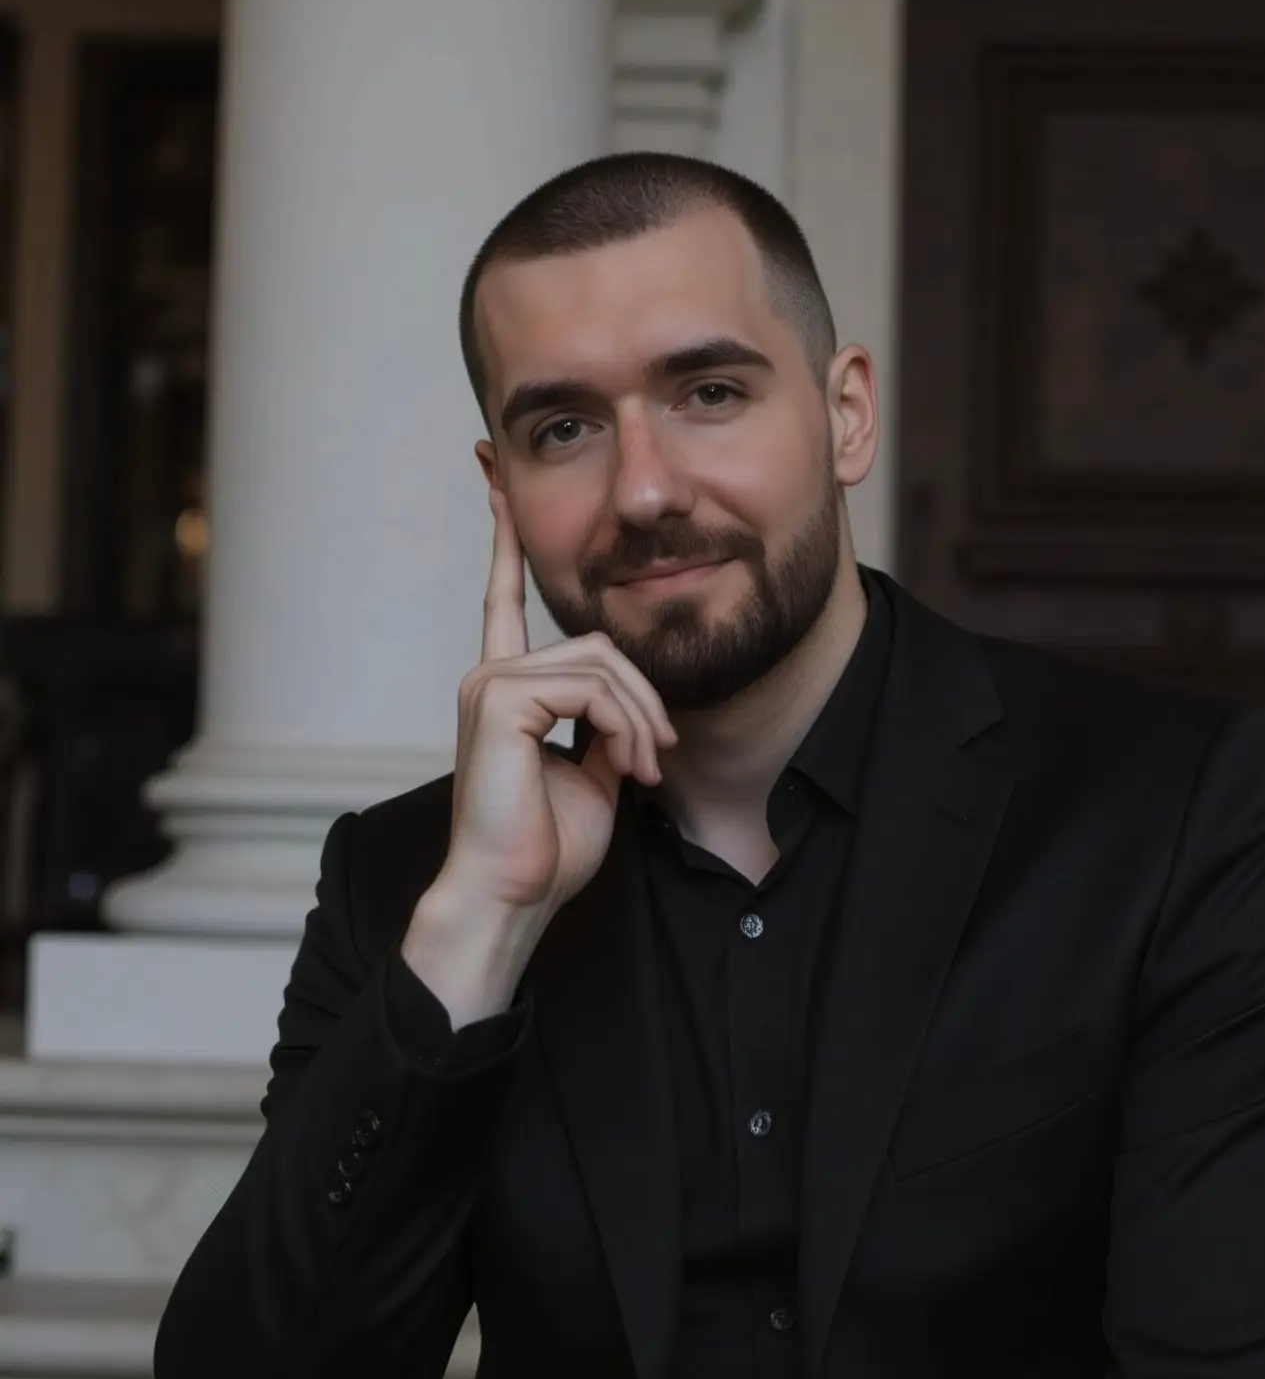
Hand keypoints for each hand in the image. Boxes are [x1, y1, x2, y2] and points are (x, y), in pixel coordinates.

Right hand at [441, 485, 677, 915]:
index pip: (505, 602)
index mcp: (507, 690)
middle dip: (643, 699)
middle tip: (659, 758)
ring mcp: (491, 685)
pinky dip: (623, 725)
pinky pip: (589, 687)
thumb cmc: (546, 849)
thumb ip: (606, 728)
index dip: (505, 543)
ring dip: (640, 718)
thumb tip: (632, 711)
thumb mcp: (592, 776)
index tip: (496, 483)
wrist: (512, 894)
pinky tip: (626, 766)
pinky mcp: (500, 701)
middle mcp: (491, 677)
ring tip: (645, 771)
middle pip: (595, 644)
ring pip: (599, 664)